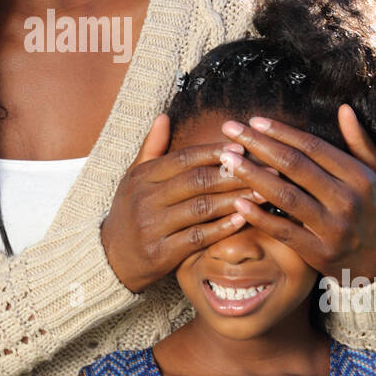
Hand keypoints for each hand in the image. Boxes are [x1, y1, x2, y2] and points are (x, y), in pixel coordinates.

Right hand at [100, 114, 255, 293]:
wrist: (110, 258)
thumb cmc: (130, 212)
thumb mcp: (133, 178)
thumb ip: (151, 148)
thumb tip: (163, 116)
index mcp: (143, 177)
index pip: (183, 158)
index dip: (213, 152)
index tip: (241, 148)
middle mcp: (146, 199)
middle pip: (196, 181)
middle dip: (233, 174)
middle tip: (264, 170)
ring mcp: (152, 226)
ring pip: (201, 208)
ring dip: (234, 199)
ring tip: (262, 193)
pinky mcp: (161, 253)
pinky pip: (197, 237)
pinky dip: (222, 228)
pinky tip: (243, 219)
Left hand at [217, 105, 375, 280]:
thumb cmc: (375, 209)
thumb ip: (360, 142)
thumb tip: (344, 108)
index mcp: (359, 177)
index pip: (314, 147)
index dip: (282, 132)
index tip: (254, 120)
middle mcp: (346, 200)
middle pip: (295, 167)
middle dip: (259, 145)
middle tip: (229, 131)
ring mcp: (332, 228)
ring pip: (286, 197)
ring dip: (252, 176)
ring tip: (227, 160)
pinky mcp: (318, 252)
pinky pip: (284, 231)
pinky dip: (260, 216)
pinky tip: (238, 202)